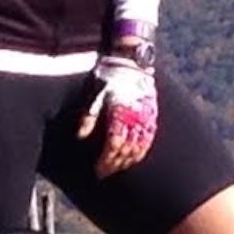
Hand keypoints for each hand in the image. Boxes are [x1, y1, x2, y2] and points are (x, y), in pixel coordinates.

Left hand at [77, 55, 157, 176]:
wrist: (130, 61)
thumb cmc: (107, 78)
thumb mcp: (94, 94)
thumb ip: (88, 117)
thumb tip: (80, 137)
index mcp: (119, 112)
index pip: (114, 145)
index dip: (107, 161)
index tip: (99, 170)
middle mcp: (135, 116)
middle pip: (127, 149)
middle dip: (115, 164)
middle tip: (105, 173)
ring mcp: (146, 116)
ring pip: (139, 147)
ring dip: (128, 160)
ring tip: (117, 167)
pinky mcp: (152, 114)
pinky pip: (149, 139)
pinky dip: (141, 151)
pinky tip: (133, 157)